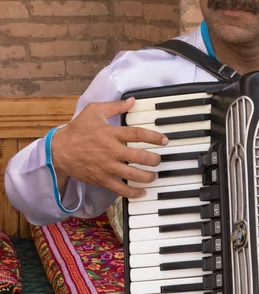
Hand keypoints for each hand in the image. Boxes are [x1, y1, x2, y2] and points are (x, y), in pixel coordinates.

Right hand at [51, 98, 167, 198]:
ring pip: (133, 175)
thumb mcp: (94, 111)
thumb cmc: (77, 129)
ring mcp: (107, 167)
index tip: (164, 140)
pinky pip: (121, 189)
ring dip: (148, 176)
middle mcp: (112, 151)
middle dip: (154, 159)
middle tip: (159, 160)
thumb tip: (133, 101)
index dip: (154, 137)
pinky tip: (142, 192)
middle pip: (140, 157)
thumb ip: (115, 106)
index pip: (138, 134)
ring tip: (154, 175)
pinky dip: (134, 192)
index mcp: (111, 133)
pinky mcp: (102, 180)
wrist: (59, 151)